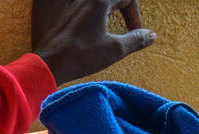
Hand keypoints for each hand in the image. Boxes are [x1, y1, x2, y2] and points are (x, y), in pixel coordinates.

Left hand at [32, 0, 155, 85]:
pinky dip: (76, 9)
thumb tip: (151, 35)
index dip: (135, 16)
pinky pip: (67, 3)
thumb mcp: (115, 50)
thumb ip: (136, 40)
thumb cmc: (81, 56)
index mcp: (99, 0)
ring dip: (100, 12)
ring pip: (90, 2)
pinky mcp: (47, 4)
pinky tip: (77, 24)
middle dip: (119, 11)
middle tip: (120, 28)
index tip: (135, 33)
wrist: (47, 63)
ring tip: (99, 28)